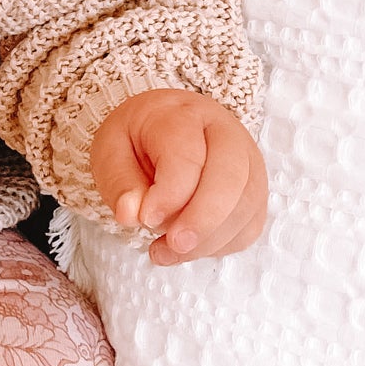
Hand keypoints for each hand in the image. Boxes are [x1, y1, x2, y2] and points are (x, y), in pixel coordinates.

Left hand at [87, 88, 266, 266]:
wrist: (158, 127)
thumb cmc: (135, 139)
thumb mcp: (110, 150)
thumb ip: (120, 183)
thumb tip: (131, 214)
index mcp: (181, 116)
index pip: (187, 157)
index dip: (170, 195)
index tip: (146, 218)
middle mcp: (224, 131)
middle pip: (231, 177)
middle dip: (203, 219)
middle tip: (175, 243)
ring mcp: (247, 159)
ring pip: (246, 204)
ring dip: (210, 239)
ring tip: (169, 249)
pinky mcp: (254, 189)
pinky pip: (250, 224)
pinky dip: (223, 244)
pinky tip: (189, 248)